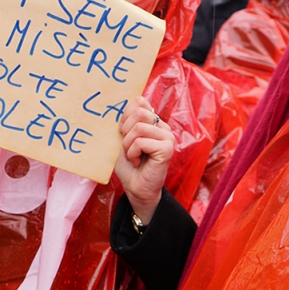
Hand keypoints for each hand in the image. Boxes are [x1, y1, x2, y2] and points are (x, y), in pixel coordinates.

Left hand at [113, 97, 173, 223]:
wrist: (135, 187)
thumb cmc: (128, 165)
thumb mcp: (122, 139)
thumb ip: (125, 121)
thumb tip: (120, 104)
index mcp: (153, 122)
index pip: (139, 101)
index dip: (125, 116)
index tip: (123, 133)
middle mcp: (163, 127)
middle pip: (139, 112)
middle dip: (125, 130)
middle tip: (127, 147)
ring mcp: (168, 137)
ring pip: (139, 127)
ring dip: (128, 145)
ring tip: (132, 156)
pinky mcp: (167, 148)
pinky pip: (141, 141)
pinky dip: (133, 153)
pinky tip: (138, 162)